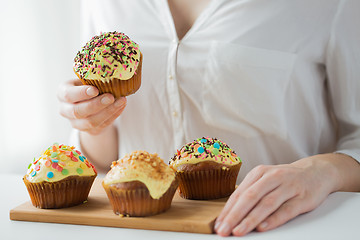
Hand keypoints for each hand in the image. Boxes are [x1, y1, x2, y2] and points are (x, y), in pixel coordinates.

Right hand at [57, 79, 126, 134]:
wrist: (90, 104)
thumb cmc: (88, 86)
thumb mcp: (86, 79)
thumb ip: (93, 77)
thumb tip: (109, 71)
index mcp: (62, 93)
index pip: (68, 95)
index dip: (81, 93)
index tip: (95, 90)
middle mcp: (65, 109)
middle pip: (78, 111)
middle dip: (96, 105)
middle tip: (111, 97)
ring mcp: (76, 122)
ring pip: (91, 122)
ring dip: (108, 111)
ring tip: (121, 101)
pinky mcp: (88, 130)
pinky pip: (102, 125)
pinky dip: (113, 115)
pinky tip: (121, 106)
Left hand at [214, 155, 339, 235]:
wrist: (316, 172)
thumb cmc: (285, 180)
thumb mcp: (265, 180)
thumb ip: (250, 194)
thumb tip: (230, 214)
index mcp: (259, 173)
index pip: (239, 194)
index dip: (227, 210)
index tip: (218, 225)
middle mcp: (272, 177)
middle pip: (249, 197)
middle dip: (234, 216)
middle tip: (223, 230)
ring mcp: (288, 187)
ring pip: (266, 204)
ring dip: (250, 219)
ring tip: (238, 231)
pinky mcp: (302, 198)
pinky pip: (286, 210)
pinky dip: (273, 219)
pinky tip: (262, 228)